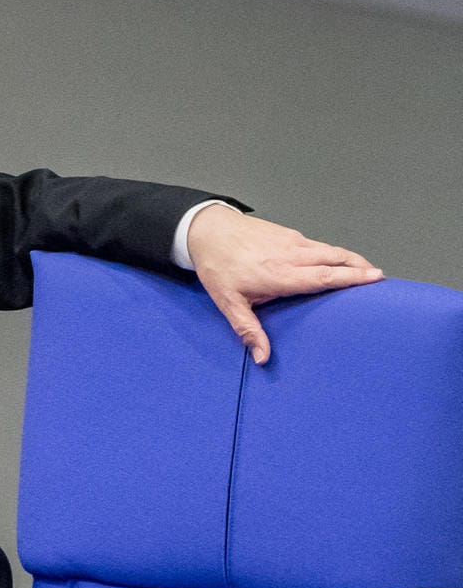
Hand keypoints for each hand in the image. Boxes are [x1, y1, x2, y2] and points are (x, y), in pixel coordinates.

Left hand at [187, 205, 381, 364]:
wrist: (207, 230)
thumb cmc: (218, 265)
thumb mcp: (228, 302)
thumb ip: (248, 330)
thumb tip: (262, 357)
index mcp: (280, 274)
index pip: (323, 276)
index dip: (351, 277)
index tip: (374, 278)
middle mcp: (292, 255)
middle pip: (335, 259)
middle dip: (360, 267)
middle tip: (380, 278)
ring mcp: (292, 241)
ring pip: (330, 249)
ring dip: (351, 259)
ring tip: (368, 270)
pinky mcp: (290, 234)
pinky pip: (319, 244)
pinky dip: (334, 252)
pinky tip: (339, 261)